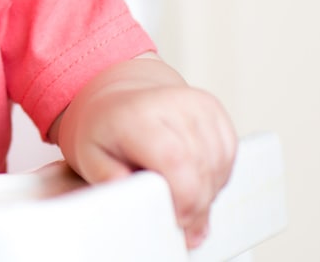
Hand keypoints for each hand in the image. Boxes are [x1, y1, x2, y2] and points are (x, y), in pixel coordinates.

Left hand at [53, 58, 236, 248]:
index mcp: (137, 115)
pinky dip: (216, 175)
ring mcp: (195, 103)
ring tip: (181, 195)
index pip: (175, 160)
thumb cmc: (107, 129)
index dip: (184, 197)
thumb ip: (108, 177)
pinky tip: (194, 178)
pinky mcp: (213, 108)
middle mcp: (170, 103)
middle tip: (180, 220)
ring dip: (206, 191)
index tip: (177, 219)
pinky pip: (228, 155)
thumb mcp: (90, 156)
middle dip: (195, 204)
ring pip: (218, 165)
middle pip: (201, 168)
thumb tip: (128, 192)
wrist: (121, 99)